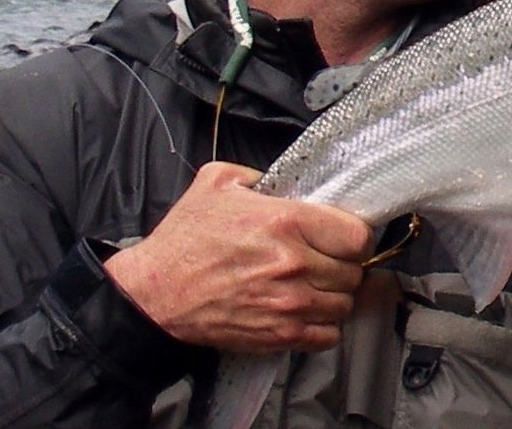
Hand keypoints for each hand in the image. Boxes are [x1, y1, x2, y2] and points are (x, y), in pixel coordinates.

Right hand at [104, 161, 372, 352]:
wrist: (154, 294)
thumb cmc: (183, 241)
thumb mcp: (217, 182)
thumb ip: (261, 176)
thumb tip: (287, 183)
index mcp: (286, 221)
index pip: (358, 235)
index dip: (353, 236)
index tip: (340, 237)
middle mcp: (294, 263)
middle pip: (354, 271)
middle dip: (342, 265)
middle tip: (323, 261)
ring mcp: (289, 303)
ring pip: (345, 304)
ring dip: (333, 296)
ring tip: (313, 287)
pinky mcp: (279, 335)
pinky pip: (328, 336)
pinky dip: (322, 326)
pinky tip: (305, 312)